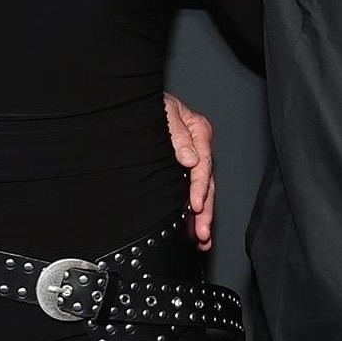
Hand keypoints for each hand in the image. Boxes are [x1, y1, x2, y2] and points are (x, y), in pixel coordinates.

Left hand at [164, 93, 217, 248]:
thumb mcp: (164, 111)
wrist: (135, 101)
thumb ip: (178, 133)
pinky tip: (194, 230)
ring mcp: (192, 160)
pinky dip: (193, 212)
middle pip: (206, 184)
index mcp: (198, 131)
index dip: (200, 188)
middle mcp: (198, 148)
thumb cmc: (151, 103)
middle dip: (205, 211)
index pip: (203, 165)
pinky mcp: (183, 170)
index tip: (196, 205)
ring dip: (202, 217)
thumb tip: (189, 158)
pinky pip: (191, 192)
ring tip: (202, 239)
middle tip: (202, 232)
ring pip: (202, 193)